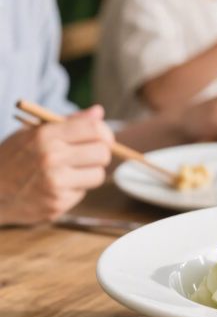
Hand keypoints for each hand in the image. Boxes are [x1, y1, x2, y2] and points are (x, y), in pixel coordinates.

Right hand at [0, 106, 112, 225]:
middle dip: (100, 154)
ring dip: (89, 173)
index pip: (95, 129)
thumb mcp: (32, 132)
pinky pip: (83, 193)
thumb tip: (98, 112)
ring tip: (70, 171)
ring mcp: (55, 183)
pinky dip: (75, 189)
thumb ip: (68, 122)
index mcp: (45, 136)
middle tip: (89, 155)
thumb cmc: (12, 158)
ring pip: (98, 174)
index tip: (102, 138)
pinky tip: (57, 186)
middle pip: (103, 153)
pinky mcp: (57, 204)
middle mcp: (51, 158)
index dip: (104, 133)